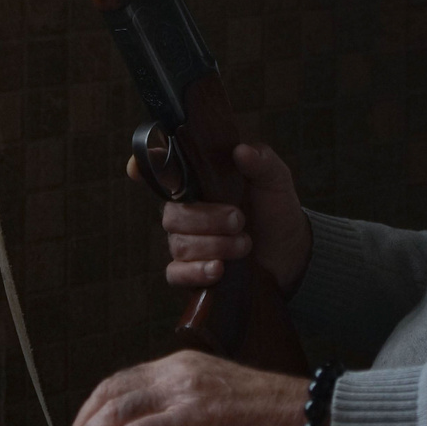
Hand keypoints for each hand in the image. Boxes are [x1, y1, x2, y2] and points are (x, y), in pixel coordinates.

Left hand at [61, 351, 307, 425]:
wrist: (319, 421)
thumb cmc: (277, 425)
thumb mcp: (220, 410)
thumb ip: (184, 417)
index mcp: (184, 367)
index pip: (119, 384)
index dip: (90, 416)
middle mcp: (179, 372)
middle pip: (108, 396)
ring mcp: (187, 393)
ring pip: (114, 414)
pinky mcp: (196, 419)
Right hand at [125, 142, 312, 293]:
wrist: (290, 249)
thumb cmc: (274, 208)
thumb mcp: (274, 180)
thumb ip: (262, 162)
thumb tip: (241, 151)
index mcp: (200, 182)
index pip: (162, 171)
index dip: (145, 167)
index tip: (135, 168)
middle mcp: (187, 211)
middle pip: (172, 214)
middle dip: (207, 218)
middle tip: (239, 219)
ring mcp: (187, 242)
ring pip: (179, 243)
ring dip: (214, 244)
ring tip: (244, 243)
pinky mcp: (193, 272)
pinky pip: (176, 274)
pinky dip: (196, 271)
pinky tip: (217, 269)